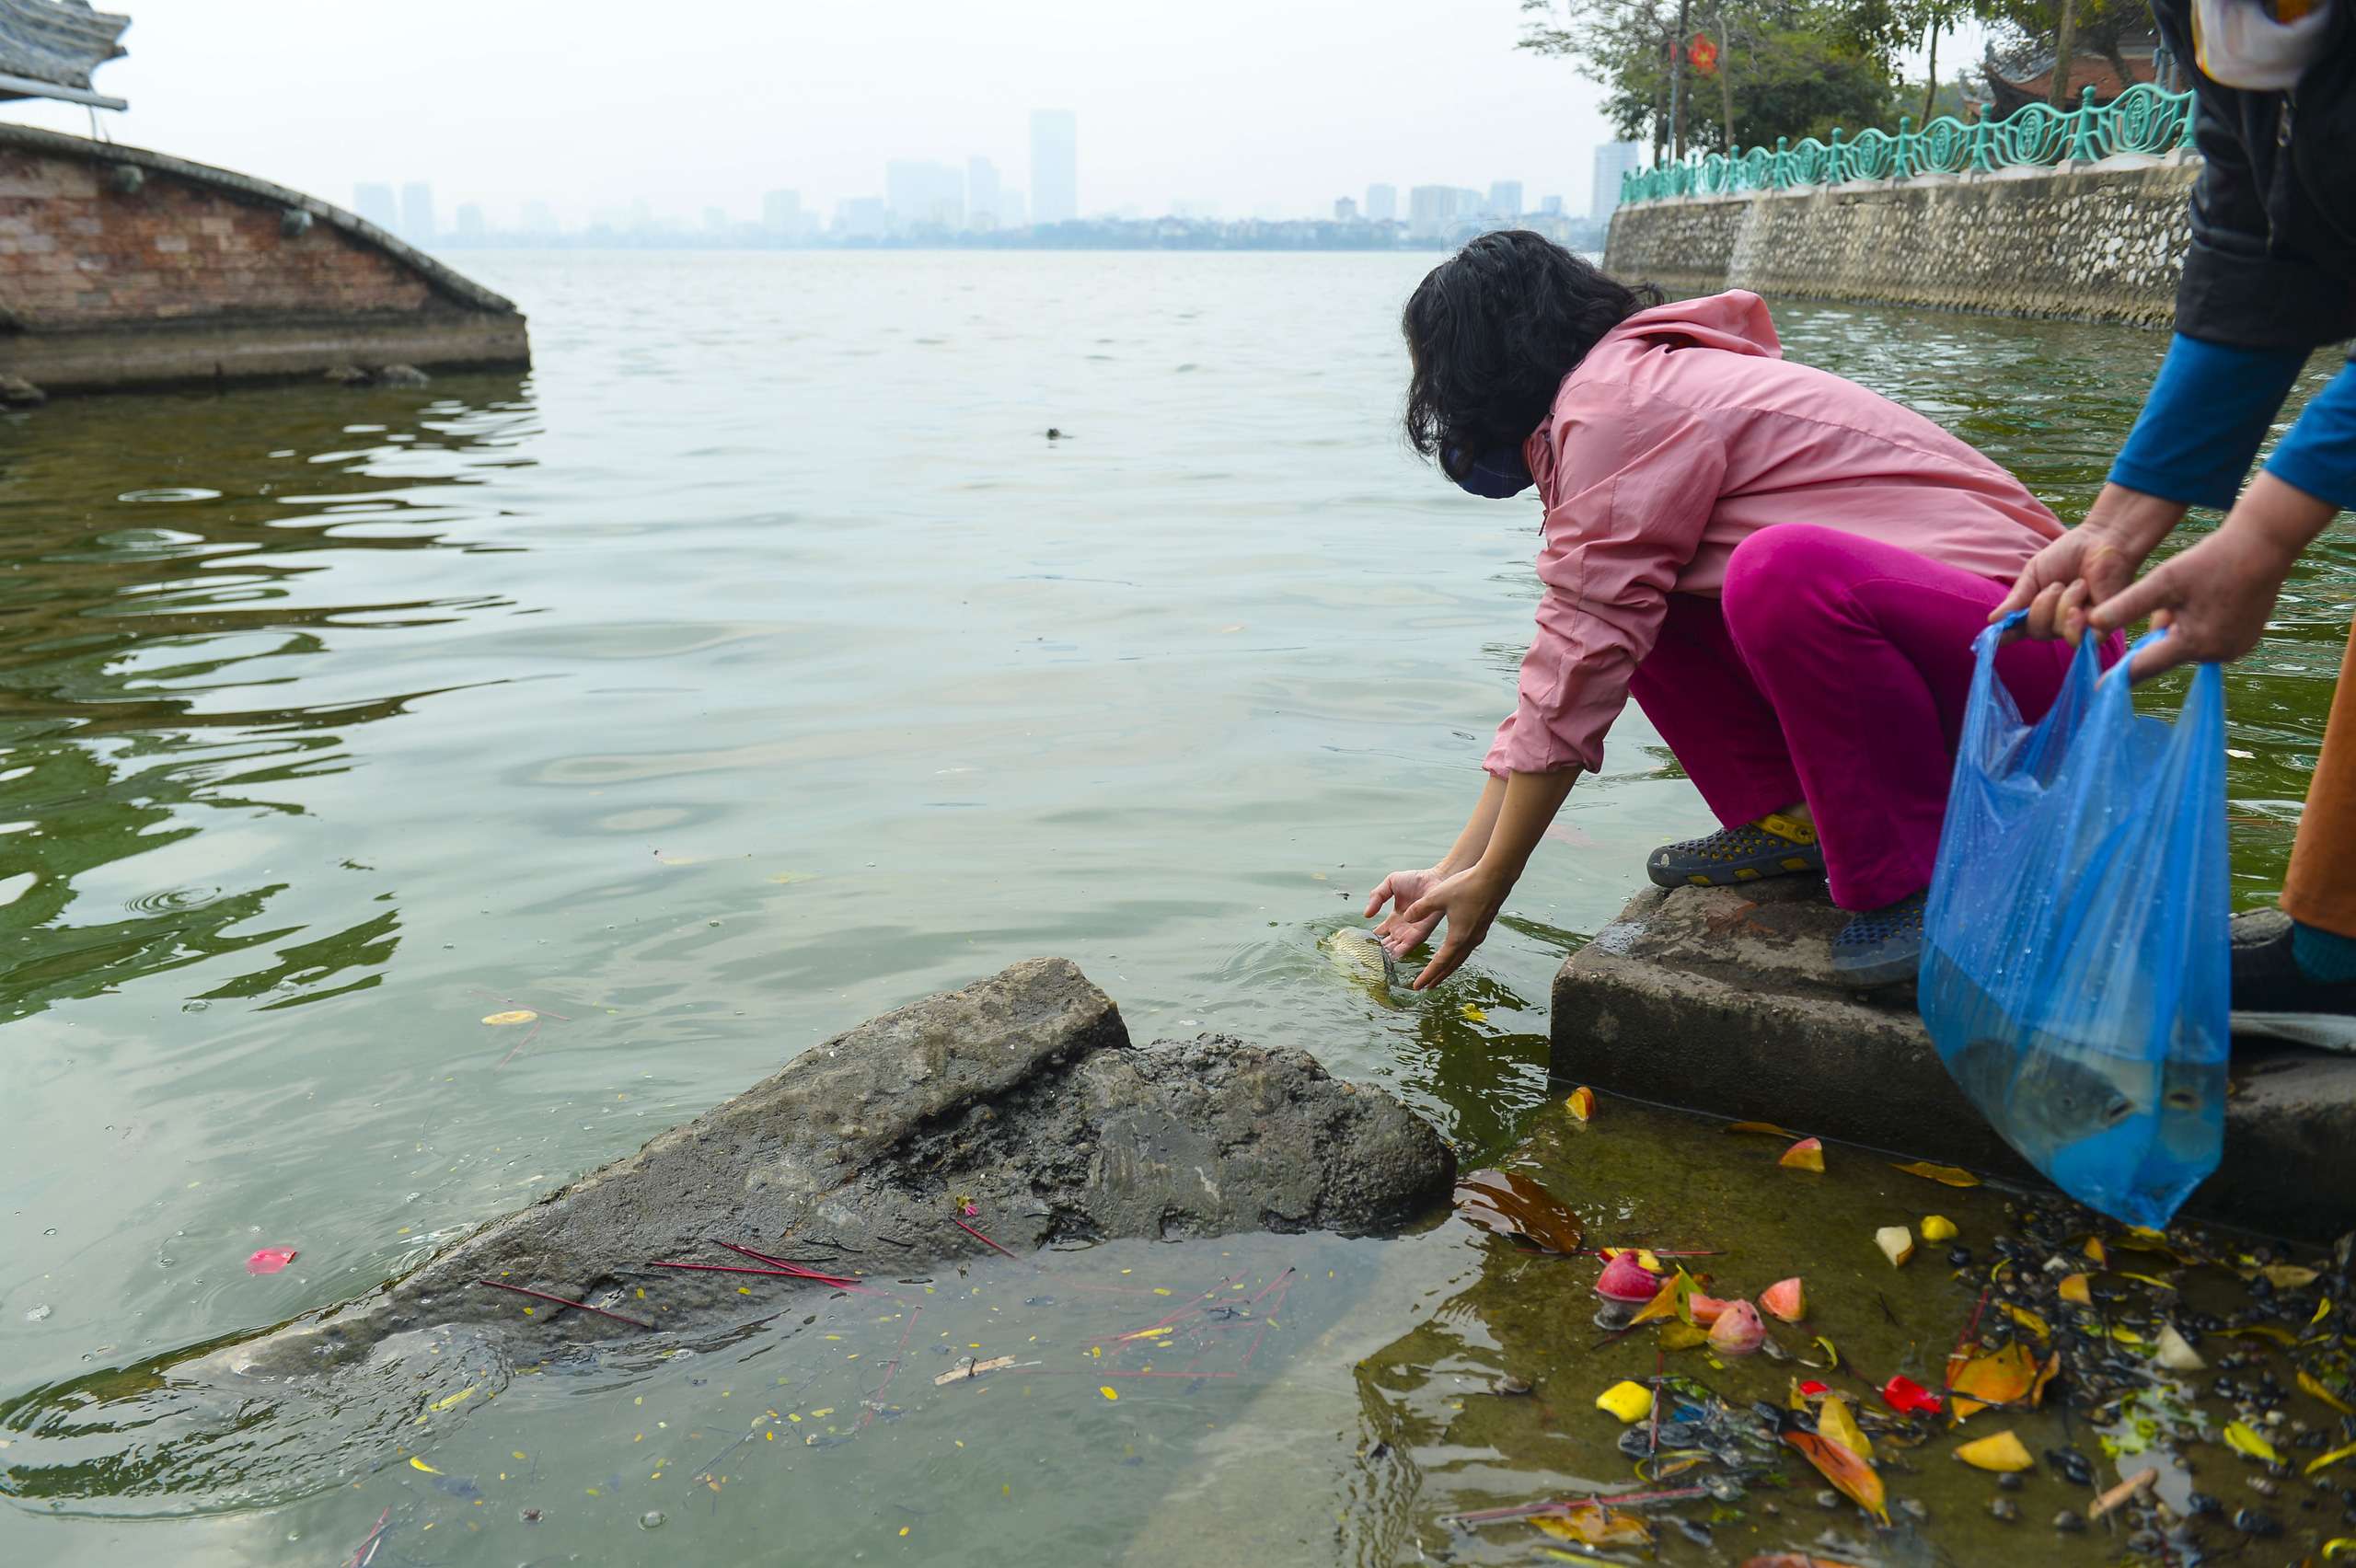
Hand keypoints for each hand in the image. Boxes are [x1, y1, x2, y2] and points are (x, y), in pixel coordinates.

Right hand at [1365, 866, 1447, 958]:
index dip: (1372, 939)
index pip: (1381, 933)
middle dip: (1380, 950)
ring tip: (1378, 958)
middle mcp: (1403, 927)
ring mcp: (1413, 930)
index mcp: (1394, 918)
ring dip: (1389, 953)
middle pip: (1388, 944)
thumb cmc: (1416, 879)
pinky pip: (1411, 943)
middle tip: (1369, 956)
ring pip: (1398, 947)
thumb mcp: (1389, 884)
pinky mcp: (1423, 931)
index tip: (1363, 944)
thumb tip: (1366, 915)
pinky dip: (1402, 950)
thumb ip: (1376, 897)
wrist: (1436, 878)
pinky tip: (1393, 955)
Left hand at [1399, 865, 1509, 990]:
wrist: (1495, 877)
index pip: (1440, 963)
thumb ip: (1420, 909)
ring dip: (1449, 967)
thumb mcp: (1437, 896)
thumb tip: (1407, 917)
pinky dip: (1457, 955)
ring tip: (1439, 974)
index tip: (1418, 986)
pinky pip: (1467, 948)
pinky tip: (1454, 950)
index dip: (1428, 975)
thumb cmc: (1467, 886)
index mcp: (1458, 937)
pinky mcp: (1483, 926)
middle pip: (1452, 965)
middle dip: (1438, 977)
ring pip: (1461, 957)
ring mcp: (1478, 934)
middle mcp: (1470, 940)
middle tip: (1427, 987)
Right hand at [1992, 484, 2185, 643]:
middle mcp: (2057, 622)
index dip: (2005, 634)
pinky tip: (2081, 607)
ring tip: (2079, 585)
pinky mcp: (2101, 627)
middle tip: (2056, 585)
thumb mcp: (2033, 574)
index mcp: (2038, 609)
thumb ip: (2016, 599)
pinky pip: (2078, 638)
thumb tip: (1992, 621)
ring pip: (2056, 631)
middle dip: (2040, 607)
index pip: (2018, 629)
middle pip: (2036, 631)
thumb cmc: (2068, 554)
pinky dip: (2075, 624)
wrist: (2103, 542)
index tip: (1994, 636)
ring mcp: (2079, 625)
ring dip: (2063, 604)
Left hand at [2089, 474, 2332, 679]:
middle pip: (2166, 652)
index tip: (2098, 690)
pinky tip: (2206, 600)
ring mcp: (2234, 650)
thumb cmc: (2211, 560)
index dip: (2119, 676)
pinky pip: (2207, 641)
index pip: (2145, 667)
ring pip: (2186, 645)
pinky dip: (2196, 626)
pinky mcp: (2245, 642)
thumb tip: (2092, 626)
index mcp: (2193, 643)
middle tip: (2169, 602)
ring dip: (2177, 627)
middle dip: (2158, 631)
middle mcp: (2216, 655)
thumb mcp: (2163, 581)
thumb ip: (2127, 606)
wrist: (2263, 547)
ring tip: (2193, 595)